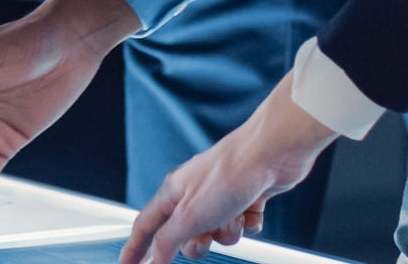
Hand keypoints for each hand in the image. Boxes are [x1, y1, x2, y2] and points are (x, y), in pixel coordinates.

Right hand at [121, 78, 340, 263]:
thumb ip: (169, 240)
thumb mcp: (191, 215)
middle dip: (197, 244)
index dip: (135, 248)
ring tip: (235, 217)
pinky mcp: (245, 199)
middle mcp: (194, 194)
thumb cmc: (228, 176)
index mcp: (173, 193)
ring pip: (218, 234)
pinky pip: (243, 226)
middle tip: (206, 238)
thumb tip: (153, 260)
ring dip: (228, 233)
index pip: (146, 226)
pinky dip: (249, 224)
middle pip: (185, 236)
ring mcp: (220, 197)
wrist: (271, 154)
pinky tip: (252, 210)